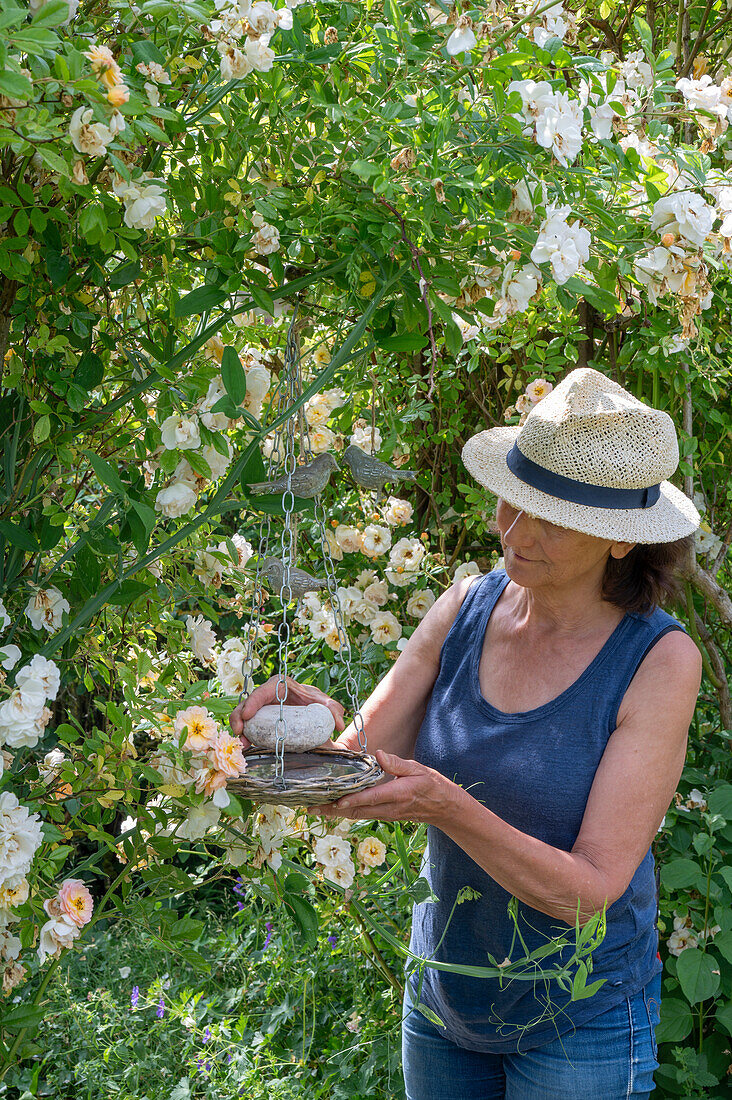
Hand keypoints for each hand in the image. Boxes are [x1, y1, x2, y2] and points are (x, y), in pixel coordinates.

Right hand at [229, 675, 345, 749]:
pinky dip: (246, 735)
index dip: (253, 701)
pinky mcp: (261, 720)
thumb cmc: (317, 704)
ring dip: (240, 728)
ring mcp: (262, 708)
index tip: (247, 715)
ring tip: (242, 744)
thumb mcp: (325, 705)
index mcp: (282, 685)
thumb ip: (333, 710)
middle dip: (239, 716)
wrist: (315, 714)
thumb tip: (338, 723)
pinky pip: (249, 726)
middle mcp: (268, 695)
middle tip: (238, 732)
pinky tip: (246, 747)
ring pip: (244, 715)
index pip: (264, 690)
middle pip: (248, 702)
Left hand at [308, 750, 454, 824]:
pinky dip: (346, 812)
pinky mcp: (384, 815)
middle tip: (311, 809)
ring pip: (356, 815)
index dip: (353, 800)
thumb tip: (379, 755)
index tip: (336, 801)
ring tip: (315, 809)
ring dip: (336, 813)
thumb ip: (397, 763)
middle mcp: (389, 808)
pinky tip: (333, 808)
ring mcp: (385, 814)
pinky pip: (362, 814)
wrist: (443, 808)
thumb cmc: (431, 785)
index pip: (371, 798)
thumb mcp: (418, 769)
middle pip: (356, 810)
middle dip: (333, 810)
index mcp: (398, 794)